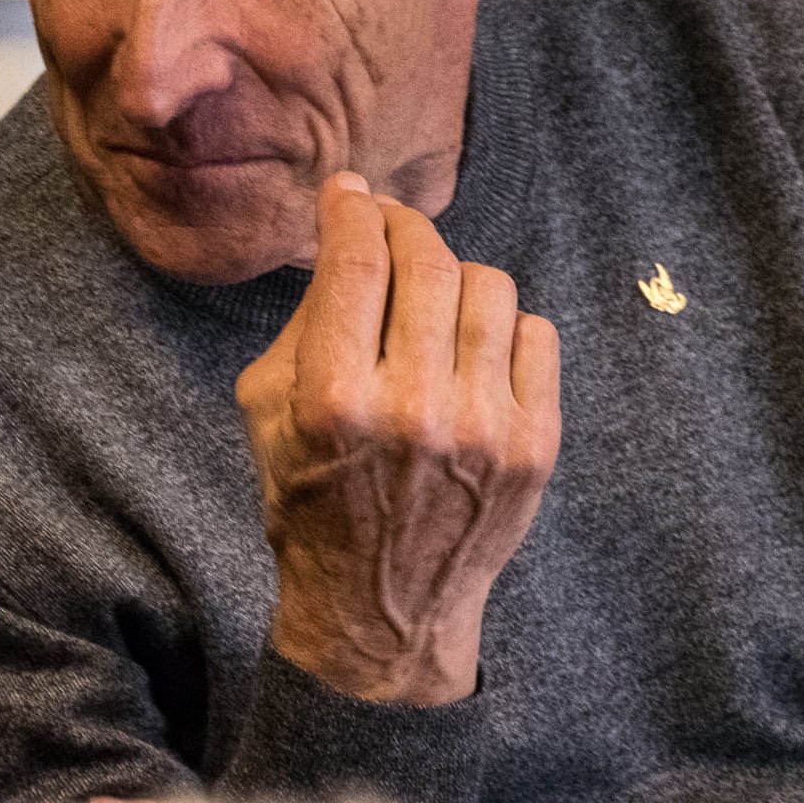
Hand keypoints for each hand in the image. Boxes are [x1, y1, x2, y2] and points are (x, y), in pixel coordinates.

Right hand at [235, 174, 559, 705]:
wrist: (381, 610)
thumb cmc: (313, 500)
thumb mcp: (267, 411)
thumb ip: (303, 321)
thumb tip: (346, 233)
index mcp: (333, 398)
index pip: (356, 260)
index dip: (352, 208)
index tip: (349, 192)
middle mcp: (414, 407)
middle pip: (426, 260)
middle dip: (403, 226)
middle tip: (388, 228)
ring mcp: (485, 427)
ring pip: (488, 286)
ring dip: (453, 277)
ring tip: (431, 300)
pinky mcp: (535, 445)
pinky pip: (536, 334)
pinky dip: (502, 326)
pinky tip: (472, 349)